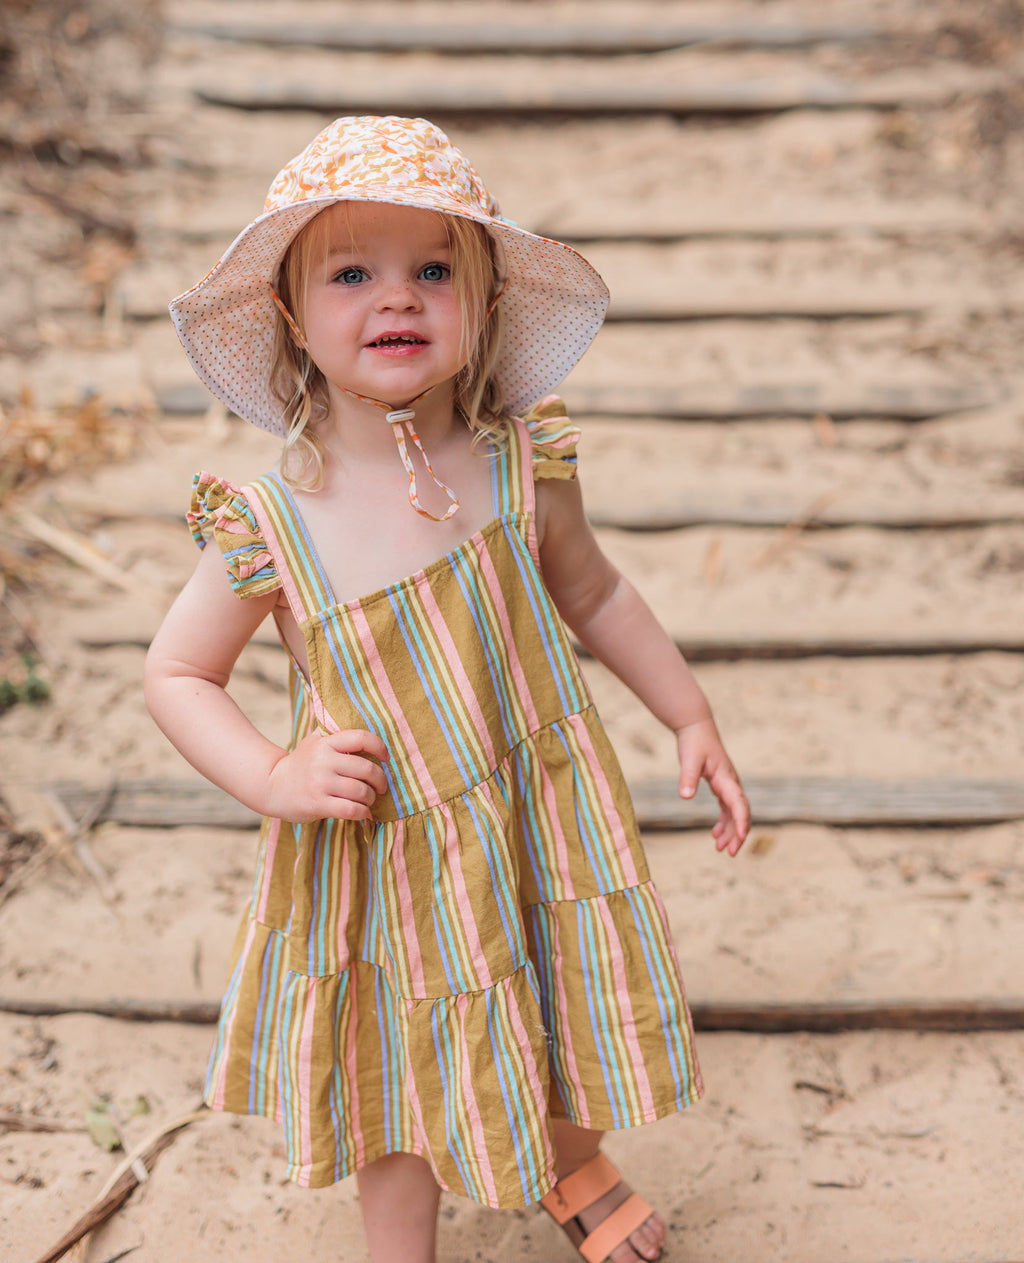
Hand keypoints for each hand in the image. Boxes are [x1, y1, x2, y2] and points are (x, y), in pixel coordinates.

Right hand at [263, 729, 389, 822]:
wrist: (272, 786)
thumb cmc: (300, 764)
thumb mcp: (314, 742)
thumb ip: (333, 732)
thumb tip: (360, 717)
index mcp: (326, 742)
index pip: (361, 738)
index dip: (380, 746)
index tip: (386, 757)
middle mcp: (324, 760)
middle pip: (367, 769)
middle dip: (380, 781)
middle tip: (380, 787)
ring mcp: (320, 783)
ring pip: (361, 791)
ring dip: (371, 799)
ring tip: (369, 801)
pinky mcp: (318, 804)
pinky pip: (351, 809)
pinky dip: (363, 813)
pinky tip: (363, 813)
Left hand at [676, 717, 748, 856]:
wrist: (696, 728)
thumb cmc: (694, 743)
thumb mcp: (689, 760)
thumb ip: (688, 778)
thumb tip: (685, 797)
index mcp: (726, 778)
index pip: (739, 804)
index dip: (742, 821)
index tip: (741, 837)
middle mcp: (731, 783)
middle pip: (741, 812)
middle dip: (738, 833)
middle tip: (729, 853)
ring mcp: (728, 785)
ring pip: (735, 813)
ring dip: (731, 831)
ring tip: (720, 849)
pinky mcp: (721, 785)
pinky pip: (727, 808)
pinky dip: (724, 822)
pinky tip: (715, 834)